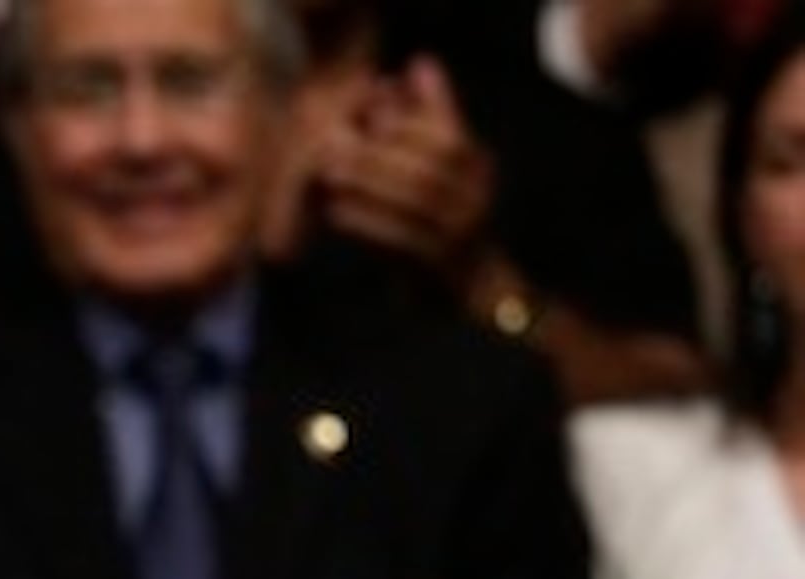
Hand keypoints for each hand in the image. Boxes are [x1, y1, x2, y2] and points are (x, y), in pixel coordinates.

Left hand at [310, 60, 495, 284]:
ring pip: (416, 201)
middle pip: (430, 166)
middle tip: (332, 145)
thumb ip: (430, 116)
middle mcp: (477, 197)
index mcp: (477, 167)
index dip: (407, 122)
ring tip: (328, 175)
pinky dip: (367, 223)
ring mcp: (461, 233)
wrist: (469, 287)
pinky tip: (336, 213)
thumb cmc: (441, 219)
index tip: (366, 116)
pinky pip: (402, 240)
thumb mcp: (440, 165)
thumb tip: (416, 63)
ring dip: (367, 184)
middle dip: (379, 152)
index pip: (447, 137)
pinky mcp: (438, 266)